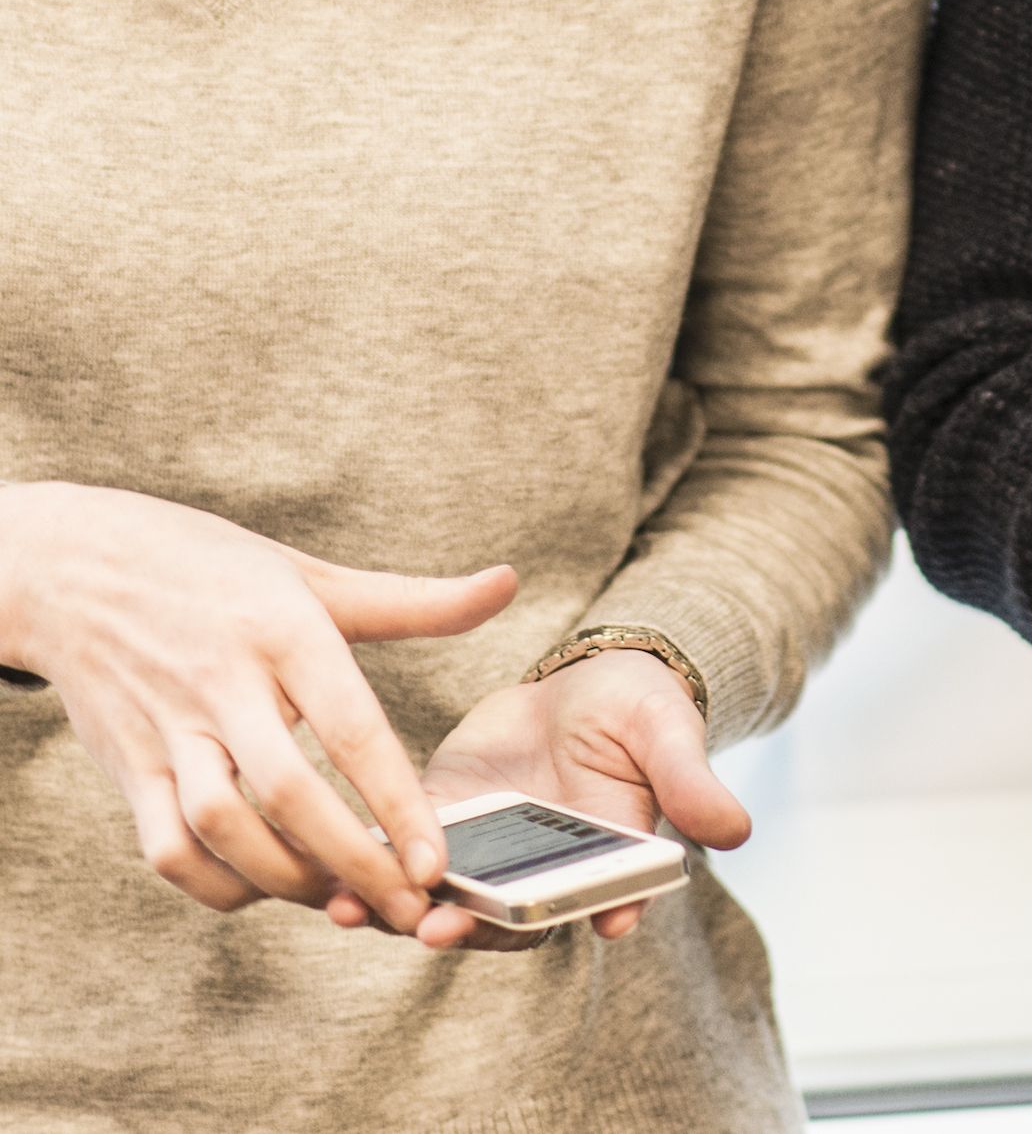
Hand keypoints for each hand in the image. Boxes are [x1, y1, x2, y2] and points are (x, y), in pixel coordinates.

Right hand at [0, 480, 516, 930]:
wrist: (80, 567)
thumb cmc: (220, 570)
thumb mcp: (317, 578)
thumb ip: (415, 601)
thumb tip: (509, 584)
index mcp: (285, 631)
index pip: (353, 727)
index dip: (397, 800)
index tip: (437, 861)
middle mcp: (226, 683)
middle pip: (291, 791)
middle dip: (352, 861)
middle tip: (408, 906)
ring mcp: (171, 727)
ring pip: (222, 826)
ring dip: (285, 877)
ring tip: (346, 901)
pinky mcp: (130, 765)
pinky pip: (166, 847)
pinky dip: (217, 883)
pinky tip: (265, 888)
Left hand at [325, 647, 750, 951]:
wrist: (588, 679)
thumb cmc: (640, 711)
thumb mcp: (669, 736)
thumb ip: (690, 784)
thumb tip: (737, 829)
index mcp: (601, 861)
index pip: (589, 904)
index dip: (576, 917)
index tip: (577, 924)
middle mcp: (538, 872)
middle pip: (500, 919)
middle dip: (465, 929)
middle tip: (434, 931)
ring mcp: (487, 852)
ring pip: (440, 898)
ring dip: (397, 911)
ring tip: (353, 909)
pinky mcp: (439, 817)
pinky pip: (397, 854)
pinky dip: (364, 867)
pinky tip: (327, 869)